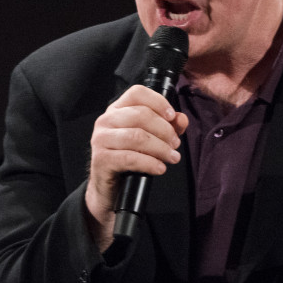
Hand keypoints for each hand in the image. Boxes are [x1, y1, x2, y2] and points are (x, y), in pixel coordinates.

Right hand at [84, 85, 188, 250]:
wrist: (110, 190)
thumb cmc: (129, 160)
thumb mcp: (151, 139)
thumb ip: (168, 126)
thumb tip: (181, 119)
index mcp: (117, 110)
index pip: (137, 92)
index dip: (158, 101)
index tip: (172, 116)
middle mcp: (106, 120)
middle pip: (141, 114)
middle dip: (164, 130)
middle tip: (175, 144)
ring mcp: (101, 139)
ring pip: (136, 136)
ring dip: (160, 147)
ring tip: (172, 157)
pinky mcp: (101, 159)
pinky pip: (129, 158)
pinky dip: (149, 163)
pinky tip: (159, 168)